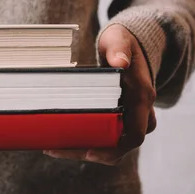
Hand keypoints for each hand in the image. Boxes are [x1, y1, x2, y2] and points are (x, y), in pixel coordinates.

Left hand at [44, 24, 156, 164]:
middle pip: (119, 146)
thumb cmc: (123, 43)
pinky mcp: (118, 115)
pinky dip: (85, 139)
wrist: (128, 44)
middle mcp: (139, 111)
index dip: (115, 148)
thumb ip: (119, 49)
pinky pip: (104, 134)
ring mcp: (129, 115)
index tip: (90, 152)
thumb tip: (120, 62)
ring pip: (111, 143)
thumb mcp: (120, 41)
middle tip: (56, 150)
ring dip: (84, 149)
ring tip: (52, 148)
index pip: (135, 135)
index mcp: (142, 97)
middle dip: (90, 153)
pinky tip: (61, 138)